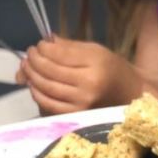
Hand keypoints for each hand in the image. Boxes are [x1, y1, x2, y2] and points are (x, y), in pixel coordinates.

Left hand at [16, 37, 143, 114]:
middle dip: (33, 60)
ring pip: (45, 88)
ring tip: (27, 67)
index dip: (43, 48)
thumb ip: (69, 47)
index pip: (59, 54)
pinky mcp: (76, 114)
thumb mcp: (96, 51)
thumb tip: (45, 43)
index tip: (38, 45)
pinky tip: (34, 84)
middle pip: (49, 71)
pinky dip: (36, 93)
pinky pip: (48, 104)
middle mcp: (88, 84)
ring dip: (30, 76)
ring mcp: (81, 102)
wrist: (129, 93)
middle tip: (29, 55)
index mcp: (95, 64)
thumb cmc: (112, 69)